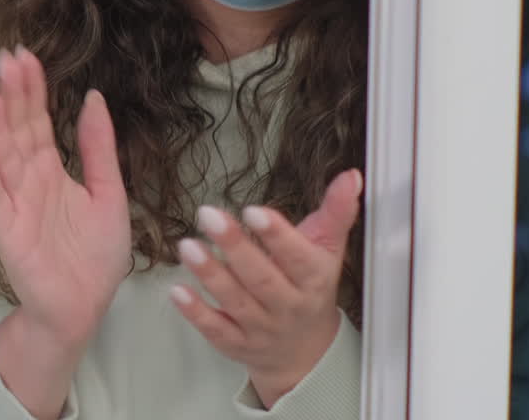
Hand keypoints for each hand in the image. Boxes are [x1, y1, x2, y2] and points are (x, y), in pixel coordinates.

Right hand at [0, 47, 132, 345]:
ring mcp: (14, 204)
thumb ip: (99, 148)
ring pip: (2, 156)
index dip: (32, 90)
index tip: (26, 55)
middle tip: (6, 57)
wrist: (84, 308)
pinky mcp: (8, 231)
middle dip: (12, 96)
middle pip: (17, 130)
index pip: (38, 121)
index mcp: (52, 171)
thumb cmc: (95, 256)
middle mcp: (28, 181)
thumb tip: (93, 97)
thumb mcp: (110, 193)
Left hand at [169, 169, 362, 407]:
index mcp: (313, 279)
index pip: (298, 258)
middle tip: (208, 215)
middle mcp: (288, 305)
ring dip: (210, 274)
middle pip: (261, 278)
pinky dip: (196, 312)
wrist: (305, 352)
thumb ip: (335, 213)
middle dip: (235, 247)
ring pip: (236, 301)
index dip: (277, 235)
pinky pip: (216, 329)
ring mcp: (261, 327)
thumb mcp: (327, 250)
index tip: (253, 210)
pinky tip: (177, 290)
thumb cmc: (310, 289)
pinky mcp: (236, 344)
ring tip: (188, 245)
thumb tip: (350, 177)